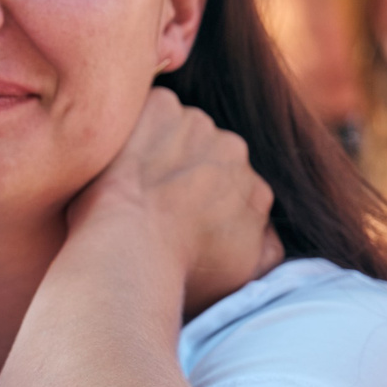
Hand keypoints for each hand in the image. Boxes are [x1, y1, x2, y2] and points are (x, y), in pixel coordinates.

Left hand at [69, 87, 280, 316]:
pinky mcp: (161, 107)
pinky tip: (117, 159)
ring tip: (129, 181)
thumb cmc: (177, 274)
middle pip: (207, 153)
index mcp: (256, 191)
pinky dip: (134, 127)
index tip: (174, 215)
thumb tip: (269, 231)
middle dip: (184, 170)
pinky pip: (149, 109)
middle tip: (148, 199)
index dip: (201, 200)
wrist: (129, 250)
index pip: (233, 186)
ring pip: (178, 128)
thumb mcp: (239, 279)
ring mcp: (198, 125)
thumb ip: (267, 250)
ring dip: (159, 147)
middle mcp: (236, 151)